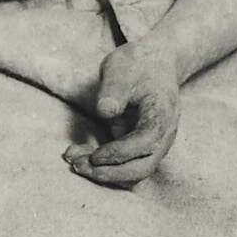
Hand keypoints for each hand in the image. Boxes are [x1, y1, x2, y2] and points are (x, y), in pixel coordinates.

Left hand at [64, 39, 179, 187]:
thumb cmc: (138, 64)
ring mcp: (152, 143)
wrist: (155, 64)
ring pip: (132, 171)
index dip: (120, 153)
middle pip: (142, 167)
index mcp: (162, 113)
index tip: (95, 156)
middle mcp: (162, 135)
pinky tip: (79, 156)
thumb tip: (105, 111)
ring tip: (74, 162)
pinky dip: (102, 165)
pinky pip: (123, 164)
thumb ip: (115, 87)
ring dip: (104, 172)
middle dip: (110, 173)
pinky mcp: (138, 146)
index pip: (146, 142)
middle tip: (78, 166)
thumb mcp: (123, 66)